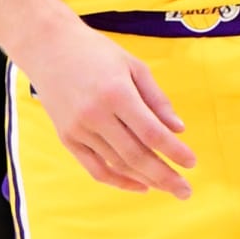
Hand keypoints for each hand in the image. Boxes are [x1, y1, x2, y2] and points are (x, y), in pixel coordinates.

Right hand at [21, 12, 195, 197]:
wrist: (48, 47)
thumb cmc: (96, 52)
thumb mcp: (133, 66)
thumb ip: (157, 99)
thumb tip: (178, 130)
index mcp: (116, 93)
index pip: (151, 133)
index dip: (174, 151)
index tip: (192, 163)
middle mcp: (96, 114)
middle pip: (136, 156)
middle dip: (165, 176)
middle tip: (186, 191)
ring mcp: (79, 129)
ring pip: (118, 165)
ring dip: (146, 180)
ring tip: (168, 187)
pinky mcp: (67, 138)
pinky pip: (95, 169)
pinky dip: (118, 181)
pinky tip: (140, 185)